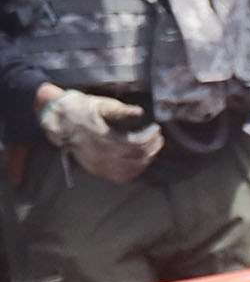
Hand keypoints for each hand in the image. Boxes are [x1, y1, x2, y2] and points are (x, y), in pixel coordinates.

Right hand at [36, 87, 162, 183]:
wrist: (59, 121)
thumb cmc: (82, 110)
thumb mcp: (100, 105)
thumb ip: (121, 110)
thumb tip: (139, 112)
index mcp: (105, 139)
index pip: (137, 143)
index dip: (150, 136)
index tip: (156, 128)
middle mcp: (103, 156)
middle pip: (138, 157)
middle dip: (152, 147)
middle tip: (157, 137)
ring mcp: (100, 165)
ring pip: (132, 169)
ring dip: (146, 159)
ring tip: (152, 147)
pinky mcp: (97, 170)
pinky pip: (122, 176)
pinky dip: (135, 169)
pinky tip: (140, 159)